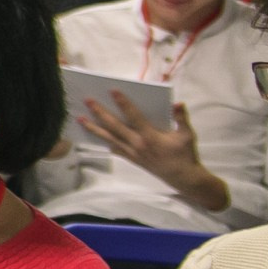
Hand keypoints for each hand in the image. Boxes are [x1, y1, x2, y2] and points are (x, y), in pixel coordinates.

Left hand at [77, 95, 226, 211]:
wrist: (182, 177)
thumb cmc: (185, 154)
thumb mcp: (187, 135)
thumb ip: (181, 118)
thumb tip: (177, 103)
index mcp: (150, 136)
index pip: (134, 116)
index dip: (123, 103)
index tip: (112, 91)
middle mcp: (137, 144)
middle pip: (114, 126)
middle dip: (100, 112)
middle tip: (87, 100)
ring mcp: (132, 153)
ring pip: (109, 138)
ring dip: (94, 128)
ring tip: (80, 118)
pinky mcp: (131, 159)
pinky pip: (114, 149)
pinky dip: (103, 141)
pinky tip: (93, 135)